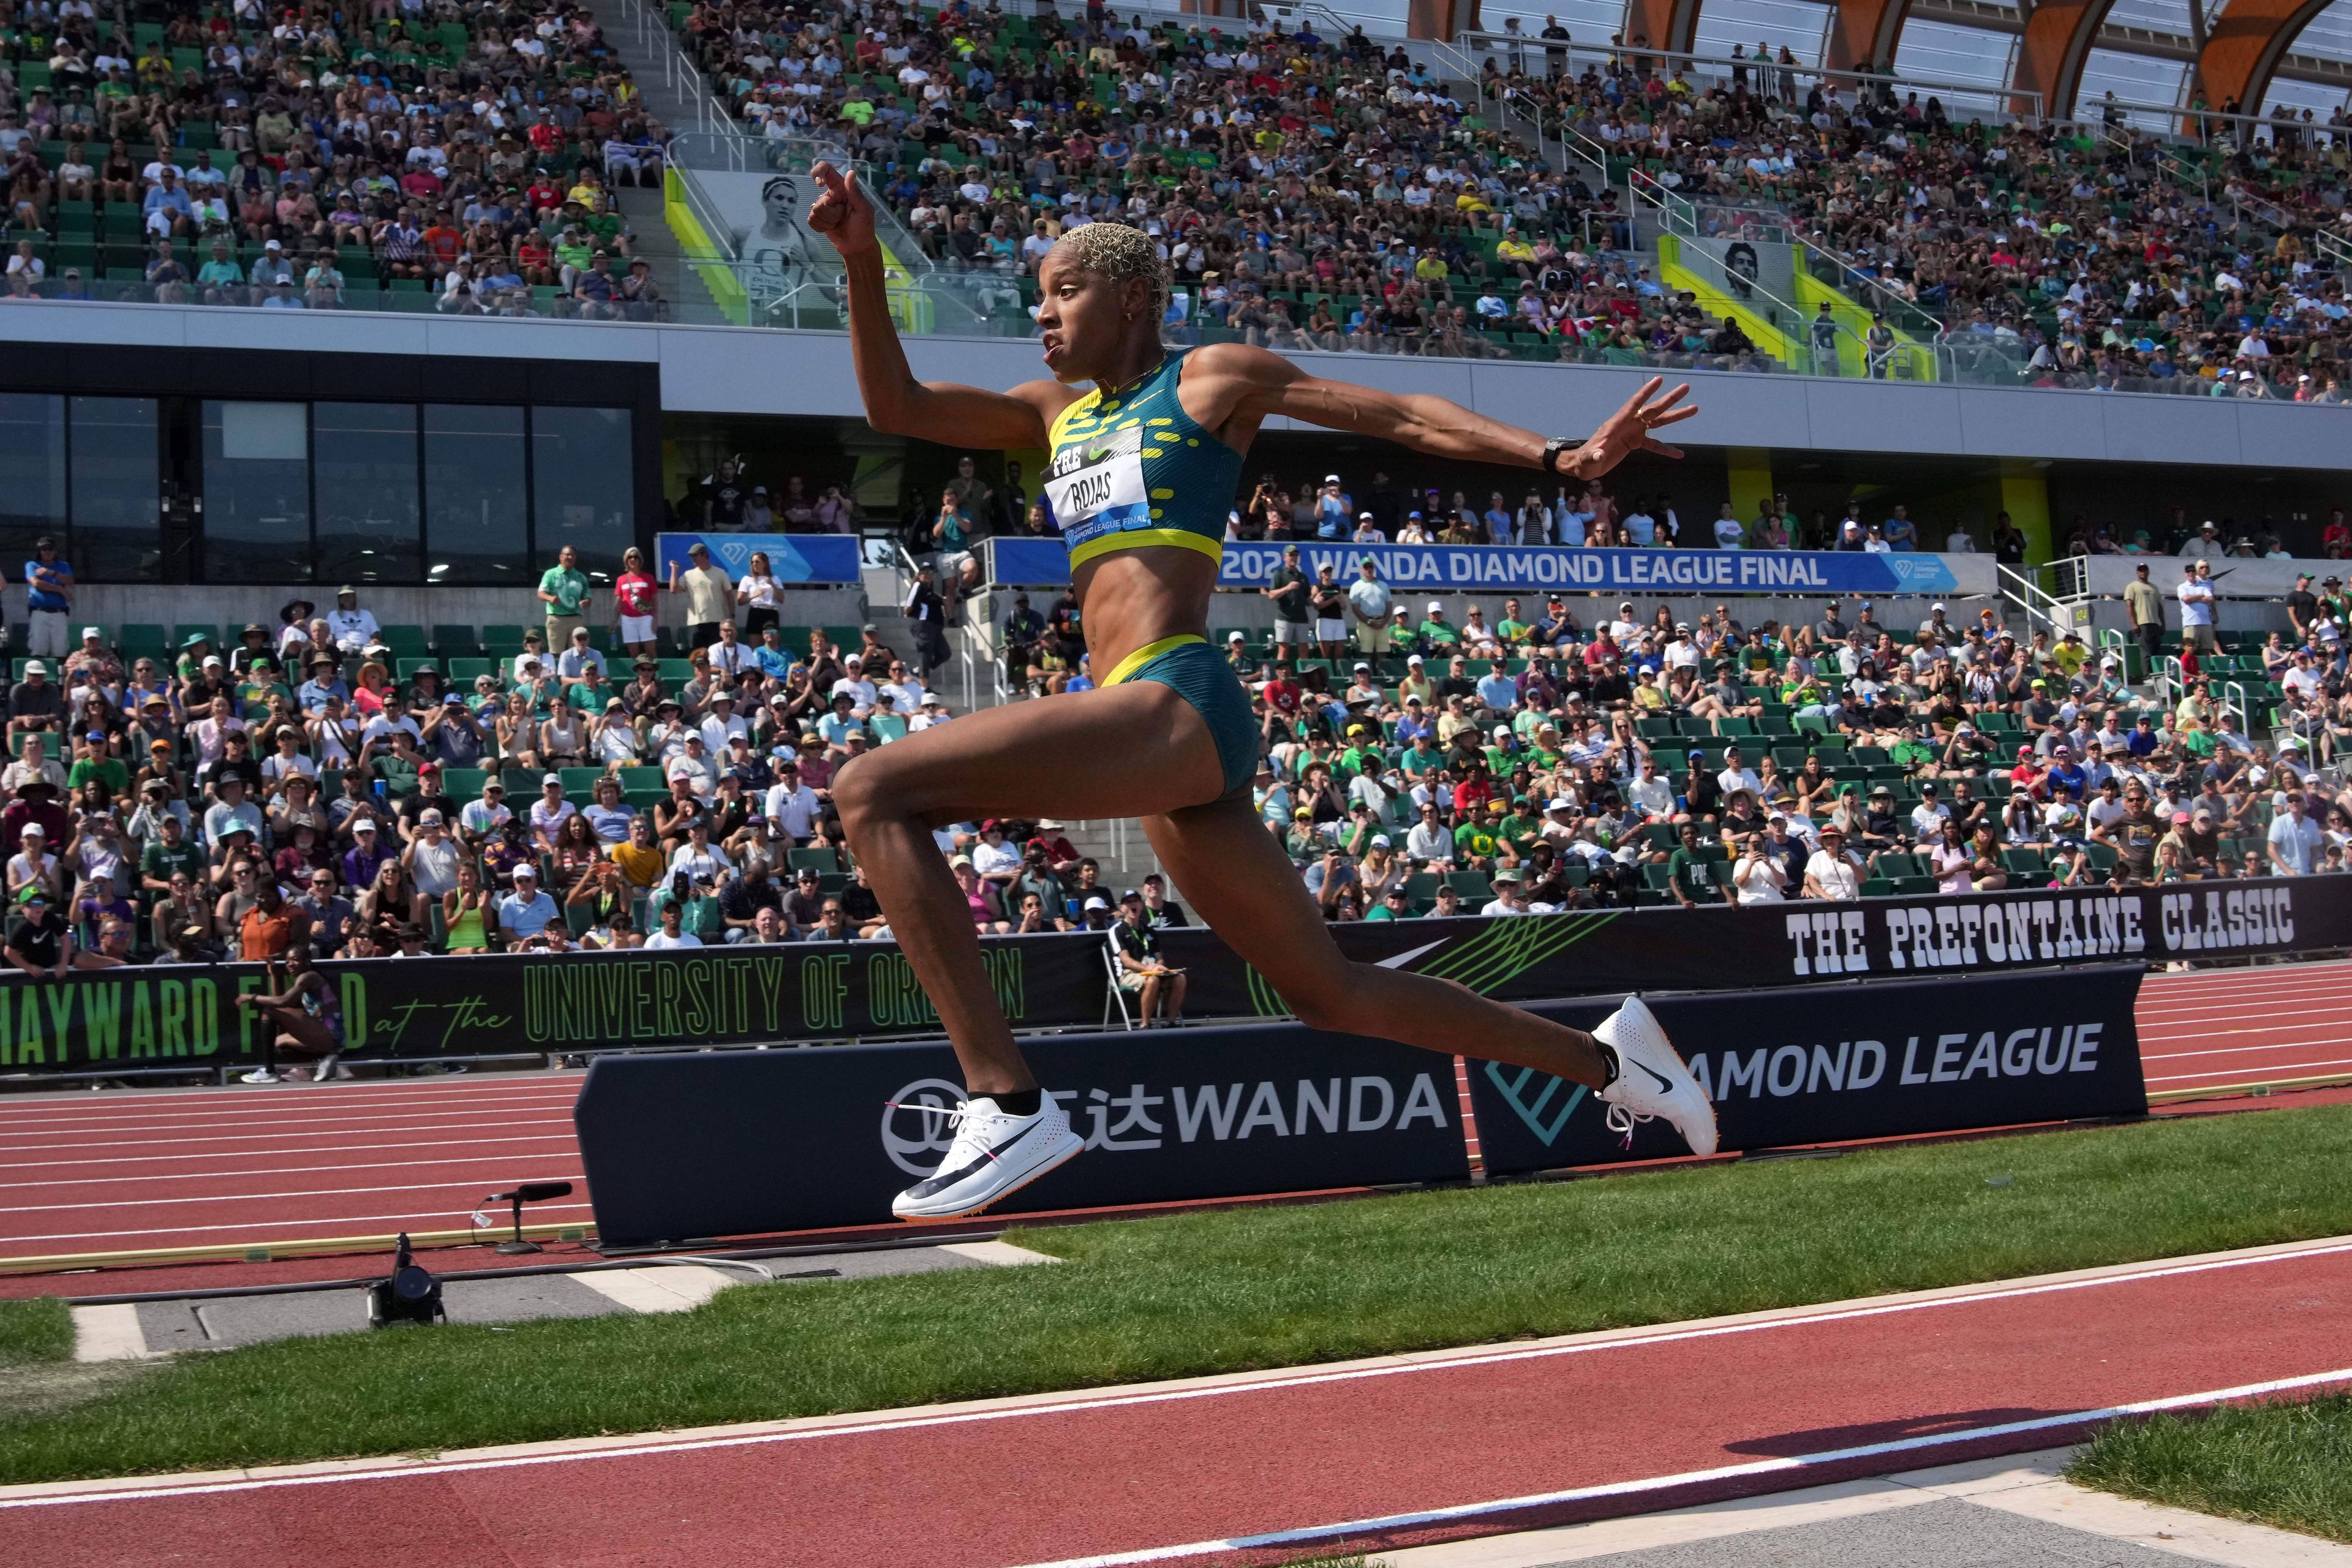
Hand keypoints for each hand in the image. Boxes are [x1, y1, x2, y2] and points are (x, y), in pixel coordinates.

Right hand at [808, 161, 877, 258]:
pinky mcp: (817, 218)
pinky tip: (831, 228)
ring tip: (838, 223)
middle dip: (832, 213)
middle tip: (843, 217)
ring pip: (815, 211)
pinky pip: (811, 219)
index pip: (826, 170)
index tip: (819, 183)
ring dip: (828, 221)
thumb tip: (850, 172)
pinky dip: (822, 227)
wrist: (857, 247)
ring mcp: (822, 206)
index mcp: (842, 188)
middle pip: (820, 200)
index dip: (818, 172)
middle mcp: (830, 194)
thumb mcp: (864, 209)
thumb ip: (855, 192)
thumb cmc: (864, 226)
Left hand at [1575, 377, 1695, 475]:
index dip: (1646, 393)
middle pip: (1652, 409)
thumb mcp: (1587, 460)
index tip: (1659, 380)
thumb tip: (1598, 455)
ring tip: (1694, 408)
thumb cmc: (1584, 461)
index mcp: (1617, 423)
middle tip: (1686, 387)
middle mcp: (1628, 424)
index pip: (1634, 404)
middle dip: (1669, 399)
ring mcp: (1633, 432)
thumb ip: (1593, 456)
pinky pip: (1654, 444)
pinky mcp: (1635, 442)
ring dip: (1675, 415)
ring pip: (1658, 421)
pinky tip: (1679, 454)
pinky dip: (1666, 448)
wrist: (1584, 466)